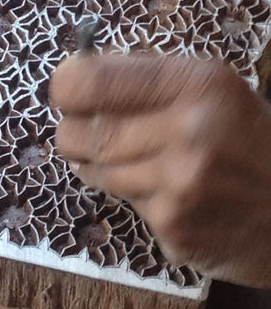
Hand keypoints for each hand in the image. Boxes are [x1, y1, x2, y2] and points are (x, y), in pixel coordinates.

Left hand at [50, 54, 270, 287]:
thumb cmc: (243, 136)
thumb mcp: (207, 89)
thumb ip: (144, 80)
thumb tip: (75, 80)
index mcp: (195, 84)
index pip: (89, 82)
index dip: (66, 87)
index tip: (69, 93)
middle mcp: (188, 133)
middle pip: (78, 133)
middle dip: (75, 133)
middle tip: (92, 131)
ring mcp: (180, 186)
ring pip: (94, 171)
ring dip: (102, 166)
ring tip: (138, 162)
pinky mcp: (174, 228)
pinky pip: (124, 203)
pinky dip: (133, 196)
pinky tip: (165, 192)